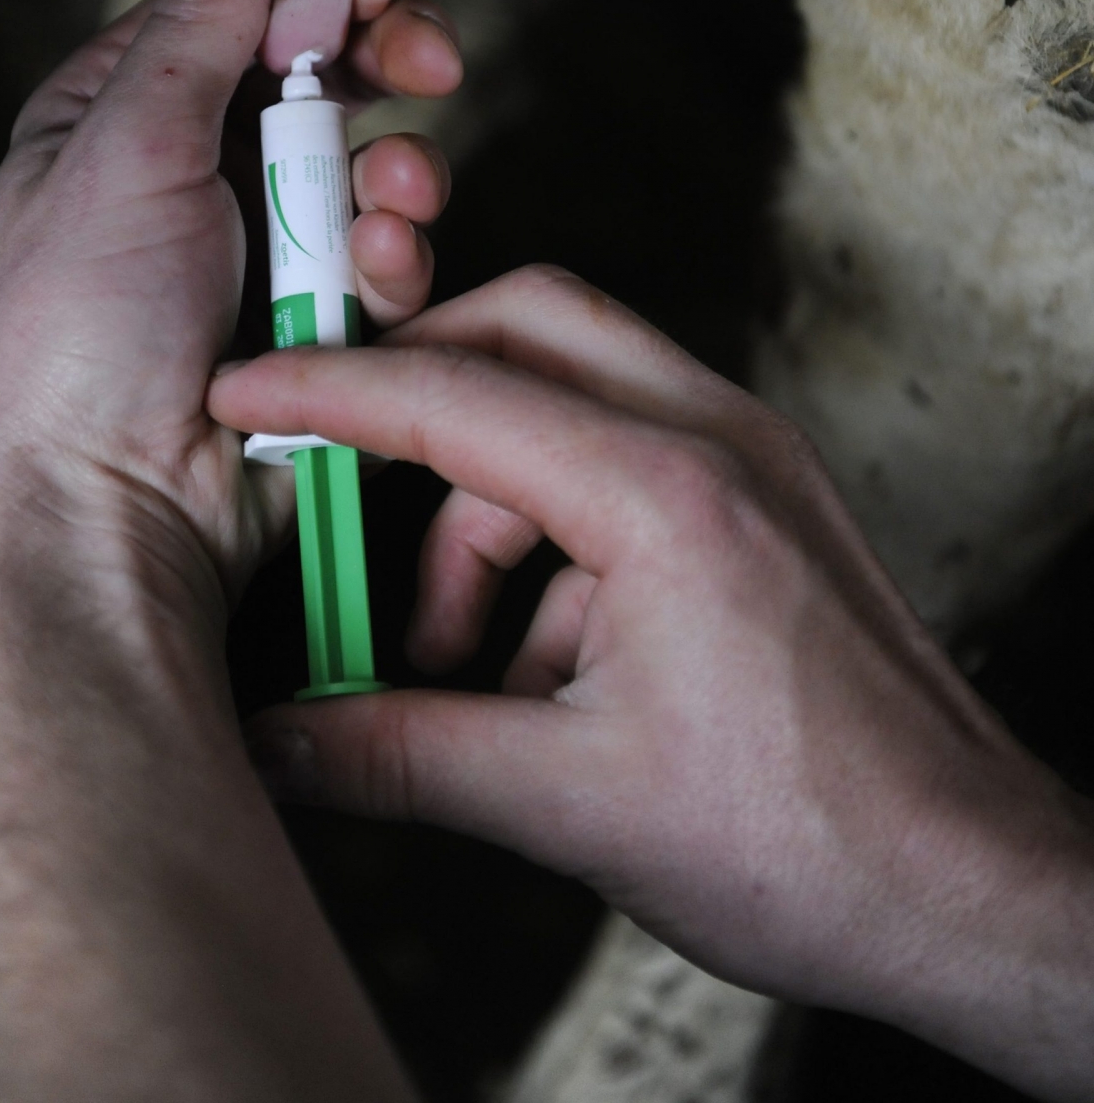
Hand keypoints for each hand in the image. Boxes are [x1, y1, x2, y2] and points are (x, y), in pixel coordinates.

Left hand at [0, 0, 451, 647]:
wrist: (103, 506)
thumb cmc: (80, 325)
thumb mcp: (133, 136)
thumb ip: (209, 4)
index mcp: (123, 107)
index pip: (242, 5)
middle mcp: (194, 169)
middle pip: (325, 77)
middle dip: (386, 68)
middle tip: (433, 58)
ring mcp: (261, 248)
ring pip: (373, 168)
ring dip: (397, 175)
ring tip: (388, 204)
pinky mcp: (318, 320)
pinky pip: (387, 260)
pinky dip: (394, 260)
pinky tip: (376, 275)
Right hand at [211, 268, 1093, 1097]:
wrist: (971, 886)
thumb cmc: (810, 842)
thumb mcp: (569, 804)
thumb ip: (402, 753)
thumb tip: (282, 740)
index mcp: (662, 490)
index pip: (452, 394)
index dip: (325, 392)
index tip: (241, 397)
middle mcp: (715, 438)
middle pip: (526, 326)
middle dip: (418, 395)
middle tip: (344, 484)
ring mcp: (751, 460)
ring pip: (572, 400)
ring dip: (485, 508)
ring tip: (454, 664)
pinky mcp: (764, 503)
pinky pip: (625, 465)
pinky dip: (556, 543)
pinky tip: (542, 677)